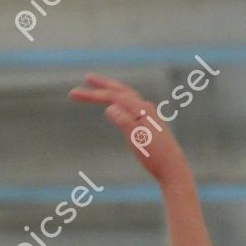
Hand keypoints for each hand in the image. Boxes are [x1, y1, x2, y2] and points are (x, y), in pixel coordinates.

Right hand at [69, 75, 188, 185]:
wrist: (172, 167)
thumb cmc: (154, 156)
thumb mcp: (137, 140)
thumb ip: (124, 122)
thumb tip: (109, 107)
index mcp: (140, 109)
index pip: (112, 96)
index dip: (92, 94)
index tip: (73, 94)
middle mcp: (145, 107)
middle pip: (120, 90)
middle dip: (103, 85)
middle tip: (87, 78)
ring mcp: (148, 115)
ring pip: (127, 96)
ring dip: (112, 90)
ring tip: (100, 88)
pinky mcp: (149, 123)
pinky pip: (131, 105)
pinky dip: (121, 101)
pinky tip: (118, 107)